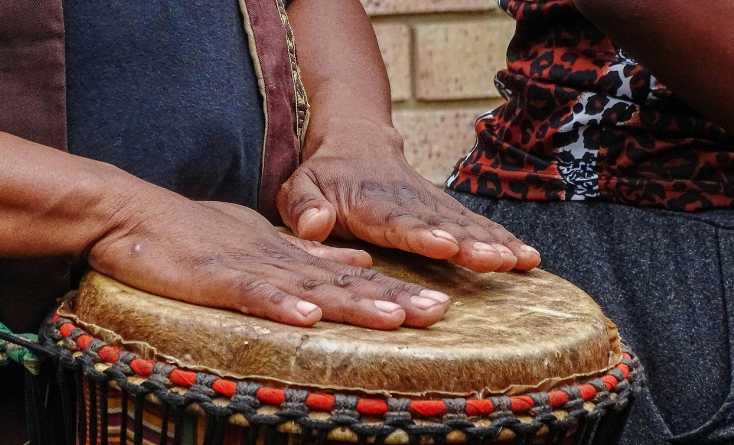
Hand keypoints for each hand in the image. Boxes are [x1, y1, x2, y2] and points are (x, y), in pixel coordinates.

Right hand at [87, 197, 450, 328]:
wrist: (132, 213)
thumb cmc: (191, 234)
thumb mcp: (259, 241)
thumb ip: (306, 253)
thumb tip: (357, 259)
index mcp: (288, 254)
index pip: (348, 274)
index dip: (392, 290)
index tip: (435, 305)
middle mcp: (277, 259)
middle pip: (343, 281)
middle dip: (393, 298)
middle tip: (439, 312)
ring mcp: (247, 265)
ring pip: (308, 287)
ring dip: (353, 302)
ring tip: (398, 317)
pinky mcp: (213, 276)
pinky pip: (250, 293)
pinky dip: (279, 305)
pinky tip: (309, 317)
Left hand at [278, 119, 540, 272]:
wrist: (356, 140)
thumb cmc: (322, 176)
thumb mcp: (297, 187)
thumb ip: (300, 207)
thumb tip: (313, 226)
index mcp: (368, 203)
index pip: (396, 220)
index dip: (421, 234)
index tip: (445, 246)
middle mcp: (406, 202)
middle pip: (442, 224)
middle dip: (471, 243)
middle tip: (499, 261)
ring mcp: (429, 203)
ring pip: (465, 223)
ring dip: (494, 242)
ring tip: (522, 261)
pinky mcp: (444, 207)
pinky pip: (475, 223)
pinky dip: (501, 238)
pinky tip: (527, 257)